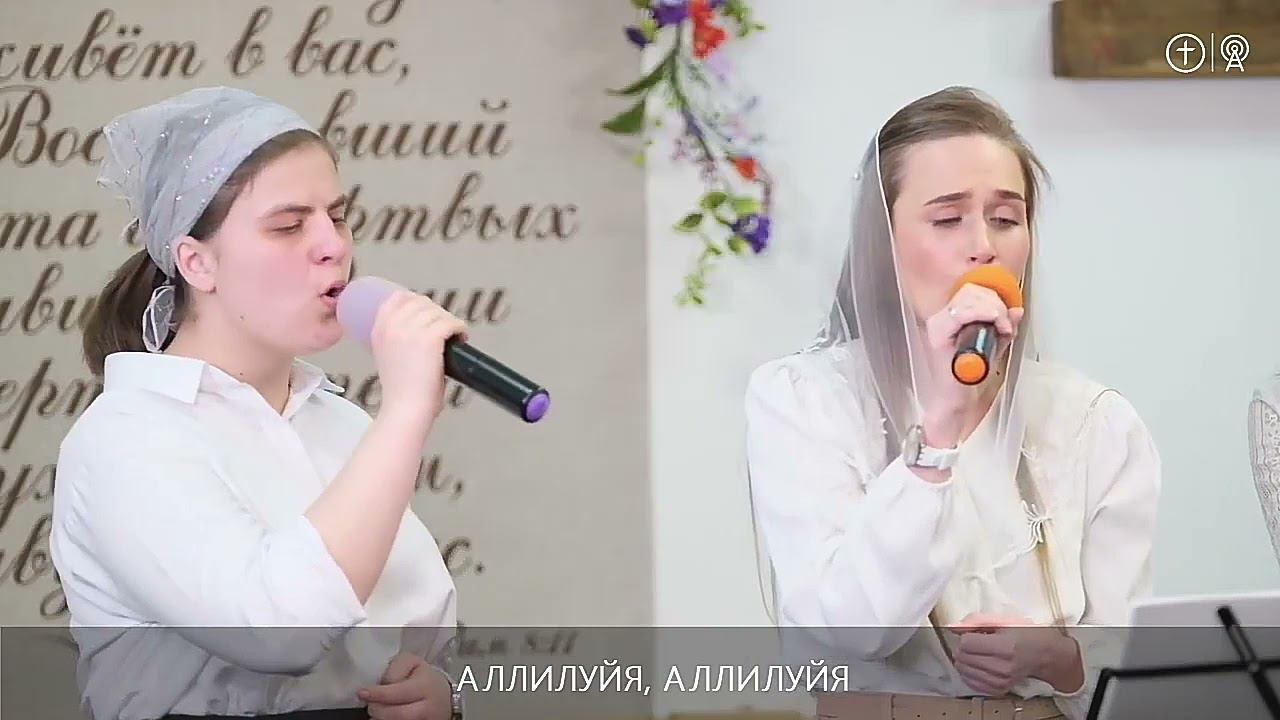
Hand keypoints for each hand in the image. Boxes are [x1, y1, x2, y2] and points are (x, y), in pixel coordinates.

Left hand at [359, 652, 452, 719]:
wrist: (443, 699)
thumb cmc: (423, 678)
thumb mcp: (413, 662)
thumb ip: (396, 667)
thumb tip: (381, 683)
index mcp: (424, 686)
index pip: (397, 692)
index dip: (377, 693)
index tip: (361, 692)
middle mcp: (427, 707)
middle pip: (396, 714)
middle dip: (377, 710)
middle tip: (371, 705)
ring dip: (380, 718)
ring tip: (379, 710)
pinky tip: (386, 716)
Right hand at [369, 291, 467, 424]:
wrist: (405, 409)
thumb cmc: (402, 392)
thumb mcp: (389, 357)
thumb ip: (398, 339)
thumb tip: (421, 328)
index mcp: (379, 330)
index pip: (398, 298)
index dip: (417, 302)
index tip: (429, 313)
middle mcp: (392, 326)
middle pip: (421, 302)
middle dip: (437, 313)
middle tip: (446, 329)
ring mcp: (410, 330)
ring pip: (438, 312)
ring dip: (449, 322)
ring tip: (454, 335)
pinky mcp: (429, 338)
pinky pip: (450, 322)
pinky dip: (460, 329)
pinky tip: (461, 338)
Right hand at [922, 283, 1024, 429]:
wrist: (959, 400)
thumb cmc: (971, 376)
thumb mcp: (994, 345)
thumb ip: (1004, 326)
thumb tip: (1017, 310)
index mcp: (951, 316)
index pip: (972, 291)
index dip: (995, 299)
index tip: (1007, 319)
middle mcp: (941, 318)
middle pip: (971, 292)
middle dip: (996, 304)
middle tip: (1005, 326)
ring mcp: (937, 325)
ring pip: (967, 299)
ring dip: (992, 309)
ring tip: (1001, 329)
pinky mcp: (937, 336)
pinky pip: (960, 313)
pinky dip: (981, 313)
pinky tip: (992, 321)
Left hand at [949, 614, 1082, 695]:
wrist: (1044, 655)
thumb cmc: (1025, 634)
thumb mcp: (1003, 620)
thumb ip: (975, 621)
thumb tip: (953, 628)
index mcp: (1005, 647)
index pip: (966, 643)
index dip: (965, 635)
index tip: (973, 633)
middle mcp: (1003, 667)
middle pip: (962, 657)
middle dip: (963, 647)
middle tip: (976, 642)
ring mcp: (1001, 681)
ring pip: (963, 670)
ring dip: (965, 660)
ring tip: (980, 653)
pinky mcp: (999, 690)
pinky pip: (970, 682)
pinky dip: (970, 672)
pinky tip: (979, 664)